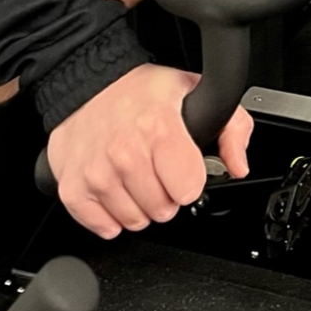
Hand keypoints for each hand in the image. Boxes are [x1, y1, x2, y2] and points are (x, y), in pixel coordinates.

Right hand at [46, 61, 251, 239]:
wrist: (87, 82)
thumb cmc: (138, 89)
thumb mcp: (192, 90)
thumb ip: (231, 126)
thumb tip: (238, 165)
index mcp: (158, 127)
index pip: (188, 189)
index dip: (190, 180)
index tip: (182, 167)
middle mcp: (124, 153)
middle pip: (163, 210)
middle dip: (165, 193)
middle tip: (156, 166)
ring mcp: (96, 173)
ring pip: (135, 222)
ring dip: (139, 204)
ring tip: (134, 173)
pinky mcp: (73, 189)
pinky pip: (103, 227)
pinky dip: (111, 214)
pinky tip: (114, 186)